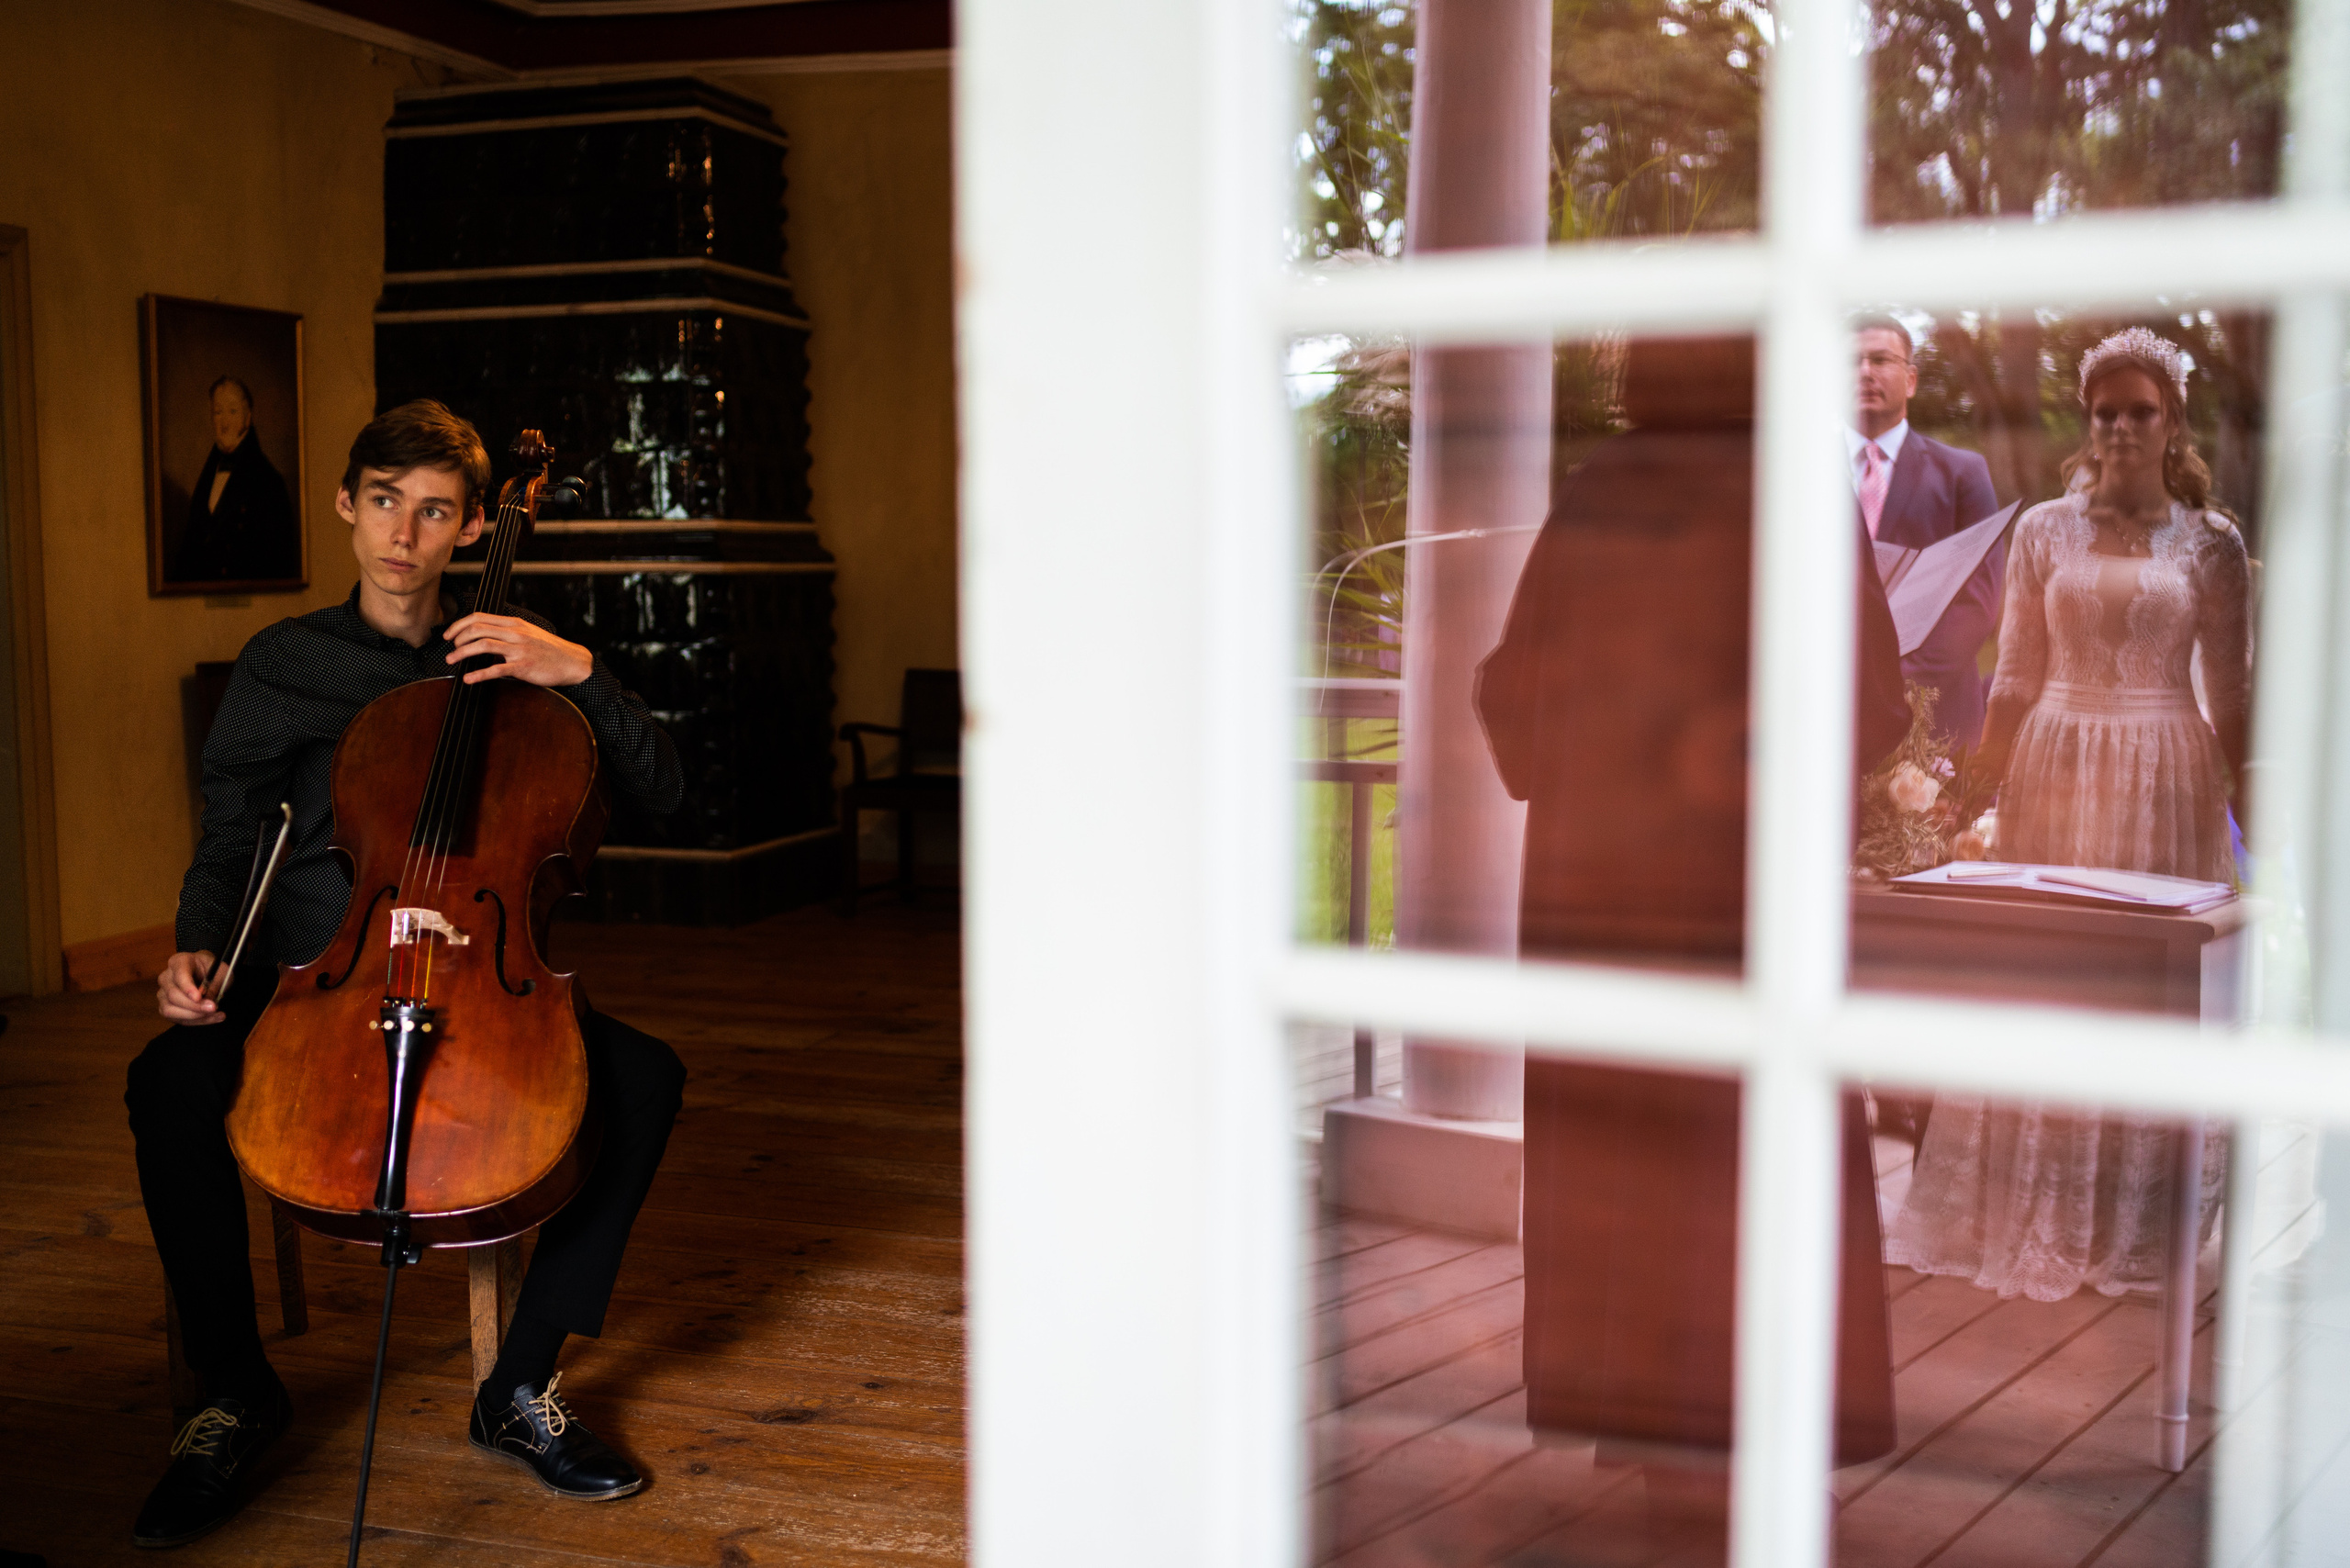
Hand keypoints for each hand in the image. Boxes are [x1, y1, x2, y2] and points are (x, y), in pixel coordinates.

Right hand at [158, 951, 223, 1024]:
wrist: (210, 974)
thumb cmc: (214, 969)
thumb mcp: (222, 971)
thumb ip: (215, 983)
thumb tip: (207, 1000)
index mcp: (179, 962)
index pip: (179, 975)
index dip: (187, 988)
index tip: (199, 997)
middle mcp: (167, 977)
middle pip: (173, 995)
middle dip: (194, 1006)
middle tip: (213, 1007)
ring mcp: (163, 993)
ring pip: (170, 1010)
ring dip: (194, 1016)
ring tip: (215, 1014)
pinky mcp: (166, 1007)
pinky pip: (176, 1019)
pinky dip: (196, 1021)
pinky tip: (211, 1018)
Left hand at [445, 613, 592, 687]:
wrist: (572, 662)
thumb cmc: (549, 650)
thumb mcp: (528, 633)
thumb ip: (508, 632)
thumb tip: (485, 637)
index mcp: (514, 623)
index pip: (479, 617)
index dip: (459, 625)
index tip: (449, 635)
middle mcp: (515, 633)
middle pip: (477, 629)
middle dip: (457, 639)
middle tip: (450, 650)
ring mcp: (519, 649)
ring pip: (482, 645)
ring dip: (461, 653)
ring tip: (451, 661)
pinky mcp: (523, 666)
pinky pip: (496, 669)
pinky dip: (478, 674)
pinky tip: (468, 679)